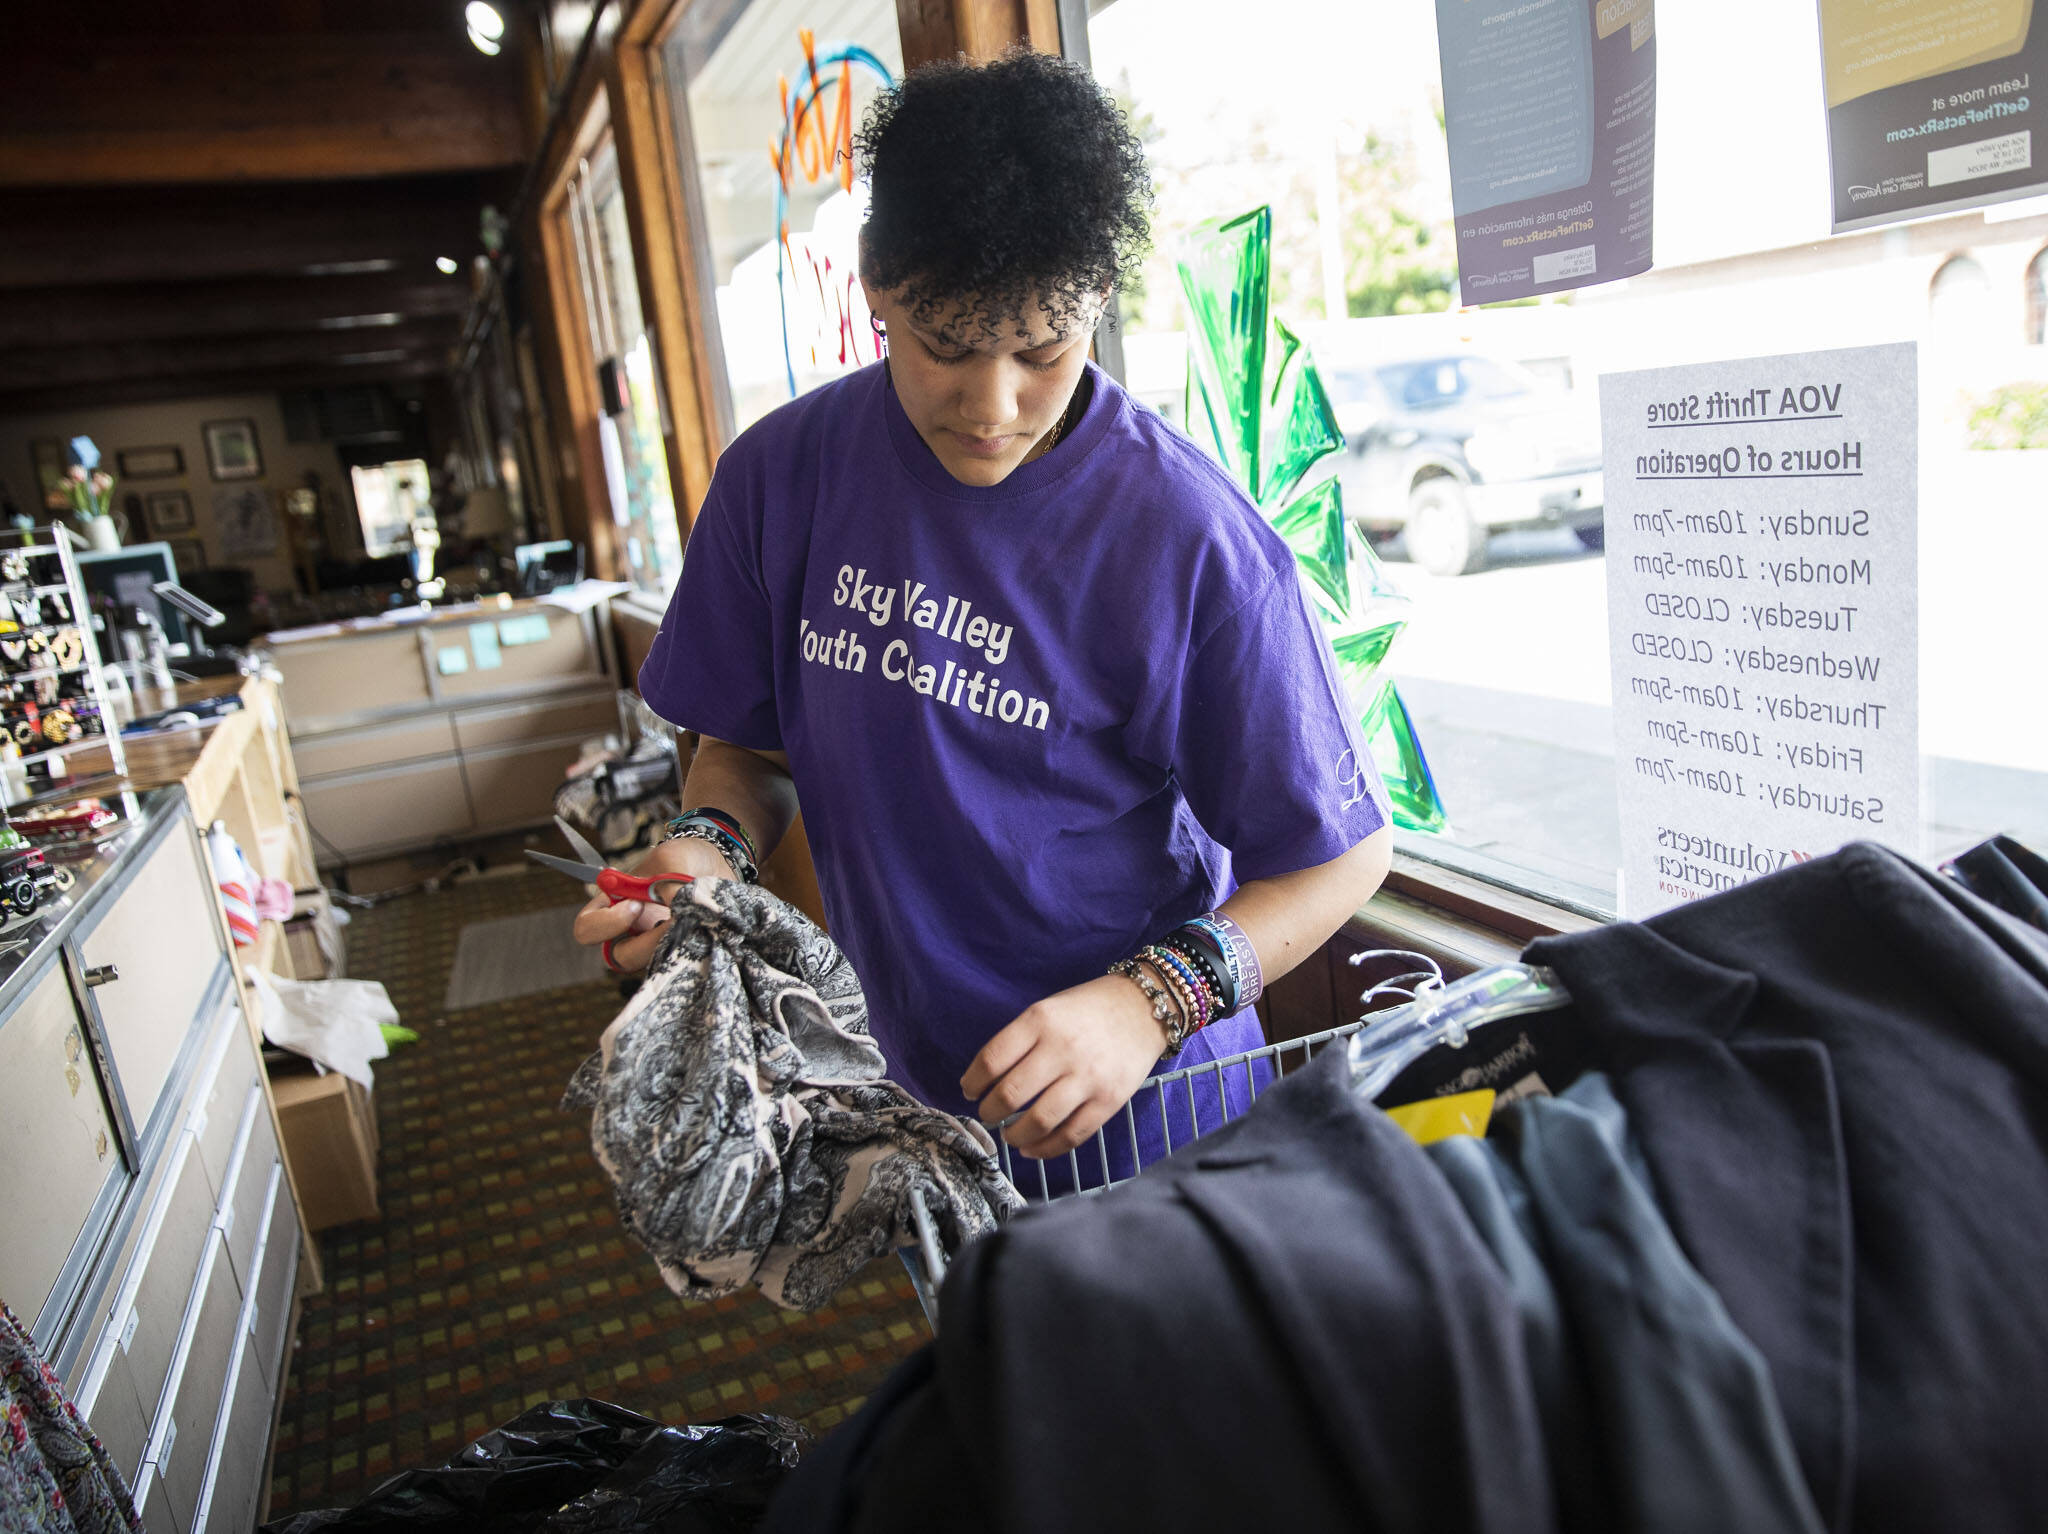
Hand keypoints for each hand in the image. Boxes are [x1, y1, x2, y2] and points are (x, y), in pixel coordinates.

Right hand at [568, 835, 735, 972]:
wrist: (716, 865)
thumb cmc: (683, 858)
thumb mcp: (674, 859)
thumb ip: (669, 881)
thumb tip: (677, 911)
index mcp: (613, 905)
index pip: (586, 928)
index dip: (607, 923)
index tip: (637, 905)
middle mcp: (628, 931)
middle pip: (619, 957)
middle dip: (646, 945)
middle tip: (674, 923)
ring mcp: (654, 946)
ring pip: (652, 964)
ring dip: (674, 946)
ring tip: (696, 921)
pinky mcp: (681, 953)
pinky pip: (681, 963)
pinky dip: (693, 949)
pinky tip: (706, 929)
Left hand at [961, 974, 1171, 1158]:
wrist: (1144, 1007)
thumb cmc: (1088, 1008)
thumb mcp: (1048, 1008)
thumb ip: (1021, 1040)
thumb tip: (988, 1081)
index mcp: (1040, 1020)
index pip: (992, 1059)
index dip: (973, 1082)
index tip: (969, 1090)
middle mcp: (1062, 1049)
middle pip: (1011, 1094)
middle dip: (990, 1111)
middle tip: (988, 1114)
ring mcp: (1088, 1077)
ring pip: (1039, 1121)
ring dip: (1014, 1135)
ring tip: (1009, 1134)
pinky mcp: (1109, 1101)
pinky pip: (1071, 1135)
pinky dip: (1045, 1149)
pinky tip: (1031, 1148)